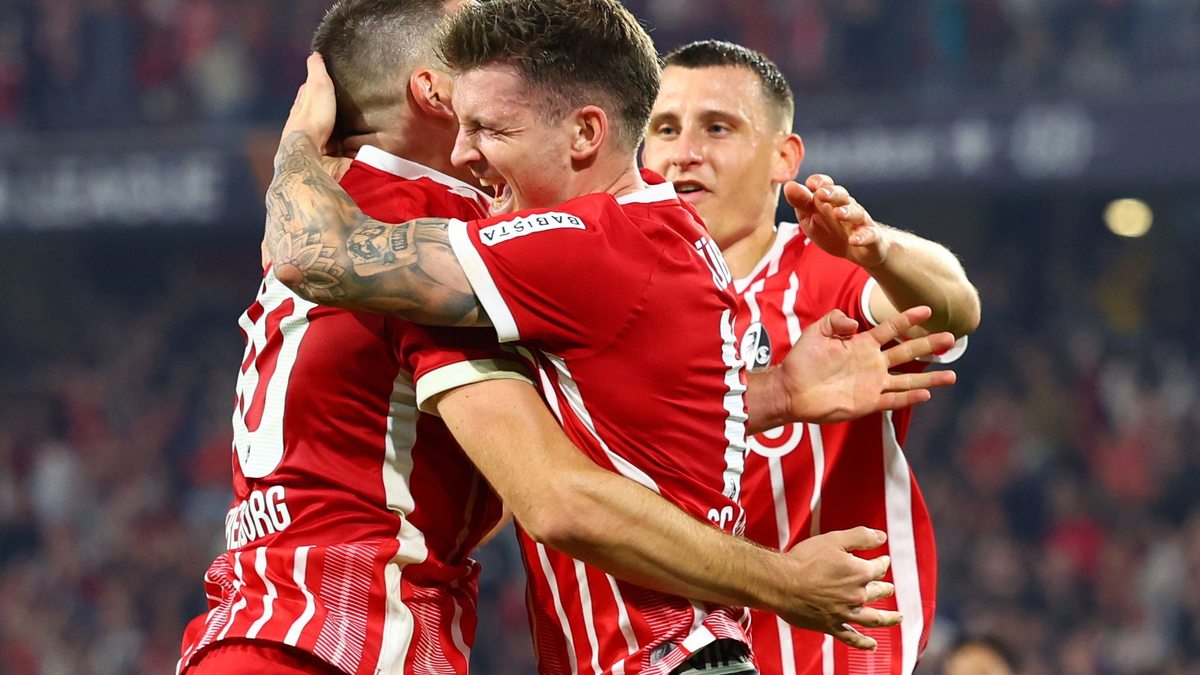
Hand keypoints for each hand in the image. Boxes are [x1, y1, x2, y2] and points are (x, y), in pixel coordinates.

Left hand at [281, 53, 337, 151]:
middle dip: (322, 107)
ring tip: (344, 127)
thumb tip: (315, 54)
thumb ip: (317, 70)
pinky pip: (329, 144)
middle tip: (337, 105)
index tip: (325, 80)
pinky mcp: (318, 151)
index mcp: (302, 101)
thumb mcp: (317, 85)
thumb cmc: (313, 117)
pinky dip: (336, 143)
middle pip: (312, 109)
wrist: (307, 148)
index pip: (307, 89)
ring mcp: (309, 136)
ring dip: (330, 127)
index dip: (315, 84)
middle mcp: (302, 119)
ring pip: (320, 127)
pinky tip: (342, 144)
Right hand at [776, 527, 900, 650]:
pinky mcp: (831, 626)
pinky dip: (864, 643)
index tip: (882, 561)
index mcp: (860, 573)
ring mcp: (845, 613)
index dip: (882, 563)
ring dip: (888, 619)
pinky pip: (852, 638)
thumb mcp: (833, 540)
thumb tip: (882, 537)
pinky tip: (873, 646)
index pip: (878, 568)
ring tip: (898, 618)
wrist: (781, 583)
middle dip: (885, 588)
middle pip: (878, 592)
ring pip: (873, 618)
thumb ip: (860, 537)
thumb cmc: (804, 560)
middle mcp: (857, 595)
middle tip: (888, 587)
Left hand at [778, 306, 956, 423]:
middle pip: (907, 352)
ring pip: (908, 379)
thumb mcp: (817, 332)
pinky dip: (909, 398)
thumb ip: (835, 320)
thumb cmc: (801, 361)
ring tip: (952, 375)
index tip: (926, 309)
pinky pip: (893, 400)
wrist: (791, 390)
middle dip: (929, 345)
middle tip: (952, 337)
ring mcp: (872, 383)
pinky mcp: (868, 402)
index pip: (890, 328)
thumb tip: (855, 322)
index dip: (907, 319)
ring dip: (930, 378)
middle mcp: (872, 363)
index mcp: (862, 344)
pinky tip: (926, 394)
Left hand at [786, 175, 888, 268]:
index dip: (820, 182)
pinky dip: (863, 237)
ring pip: (857, 212)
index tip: (810, 183)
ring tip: (838, 214)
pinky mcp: (871, 237)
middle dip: (832, 193)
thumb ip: (800, 202)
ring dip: (848, 212)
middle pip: (842, 195)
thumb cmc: (831, 230)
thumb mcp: (810, 218)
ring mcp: (860, 221)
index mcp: (831, 200)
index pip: (826, 185)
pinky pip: (870, 234)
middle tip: (820, 194)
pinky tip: (854, 240)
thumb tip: (788, 185)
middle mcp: (847, 206)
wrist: (859, 251)